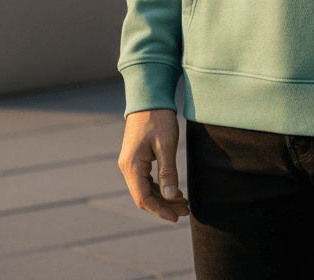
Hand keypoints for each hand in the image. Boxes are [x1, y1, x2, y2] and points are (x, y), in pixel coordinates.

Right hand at [118, 108, 189, 222]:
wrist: (148, 96)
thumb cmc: (158, 117)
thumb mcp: (166, 144)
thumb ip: (167, 171)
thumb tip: (170, 196)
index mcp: (132, 165)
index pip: (144, 198)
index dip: (160, 211)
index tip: (177, 218)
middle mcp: (127, 167)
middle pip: (144, 196)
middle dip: (164, 205)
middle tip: (185, 210)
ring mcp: (130, 162)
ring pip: (145, 188)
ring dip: (163, 197)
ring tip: (183, 201)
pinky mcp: (136, 157)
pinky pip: (146, 179)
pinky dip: (159, 186)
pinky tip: (173, 189)